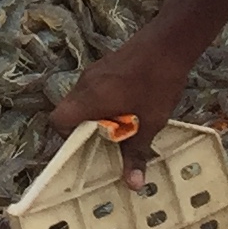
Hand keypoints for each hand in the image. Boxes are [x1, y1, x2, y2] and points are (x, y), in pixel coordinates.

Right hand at [46, 35, 190, 178]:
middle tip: (107, 144)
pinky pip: (95, 89)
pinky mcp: (106, 65)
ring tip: (121, 127)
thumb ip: (136, 153)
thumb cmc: (156, 83)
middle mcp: (85, 84)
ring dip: (97, 115)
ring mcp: (94, 71)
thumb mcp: (149, 123)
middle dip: (86, 129)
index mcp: (89, 99)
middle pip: (70, 110)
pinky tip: (130, 106)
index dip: (67, 138)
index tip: (88, 148)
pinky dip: (105, 102)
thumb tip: (132, 186)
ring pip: (84, 99)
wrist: (169, 42)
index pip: (59, 120)